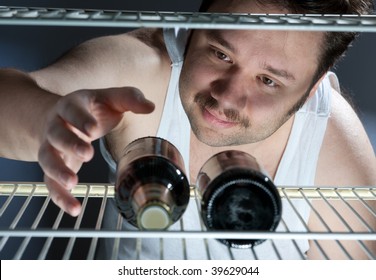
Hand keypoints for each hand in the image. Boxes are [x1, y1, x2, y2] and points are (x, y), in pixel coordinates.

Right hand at [38, 87, 154, 215]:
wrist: (60, 116)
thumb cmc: (90, 109)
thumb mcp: (109, 98)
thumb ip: (129, 99)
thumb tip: (150, 107)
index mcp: (70, 106)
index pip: (72, 111)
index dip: (81, 119)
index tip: (93, 129)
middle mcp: (56, 126)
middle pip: (57, 135)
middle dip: (70, 144)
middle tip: (87, 154)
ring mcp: (51, 147)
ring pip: (47, 159)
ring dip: (58, 171)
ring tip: (73, 183)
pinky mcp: (53, 166)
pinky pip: (50, 182)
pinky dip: (59, 196)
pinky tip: (74, 208)